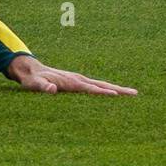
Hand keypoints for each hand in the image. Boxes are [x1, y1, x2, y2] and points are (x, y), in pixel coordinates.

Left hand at [5, 54, 137, 95]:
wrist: (30, 69)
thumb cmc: (32, 80)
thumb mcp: (33, 85)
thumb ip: (42, 87)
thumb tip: (52, 89)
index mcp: (70, 82)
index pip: (89, 88)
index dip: (102, 92)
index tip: (116, 96)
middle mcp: (78, 79)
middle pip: (101, 85)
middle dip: (118, 89)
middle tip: (135, 94)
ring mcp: (79, 80)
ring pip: (101, 85)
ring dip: (116, 89)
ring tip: (132, 94)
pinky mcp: (78, 82)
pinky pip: (96, 86)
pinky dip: (108, 90)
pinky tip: (115, 94)